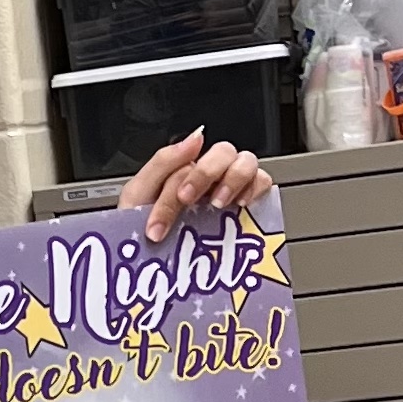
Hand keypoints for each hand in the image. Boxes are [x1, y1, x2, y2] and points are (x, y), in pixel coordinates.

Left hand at [121, 128, 273, 242]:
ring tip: (218, 203)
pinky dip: (255, 188)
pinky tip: (240, 205)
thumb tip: (196, 137)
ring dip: (234, 179)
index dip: (179, 182)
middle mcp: (209, 176)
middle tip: (189, 200)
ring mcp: (229, 188)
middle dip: (207, 173)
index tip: (171, 208)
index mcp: (182, 169)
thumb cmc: (141, 230)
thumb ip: (164, 161)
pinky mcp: (248, 203)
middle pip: (224, 152)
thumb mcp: (139, 194)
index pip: (190, 160)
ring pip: (246, 162)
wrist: (149, 264)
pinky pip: (263, 181)